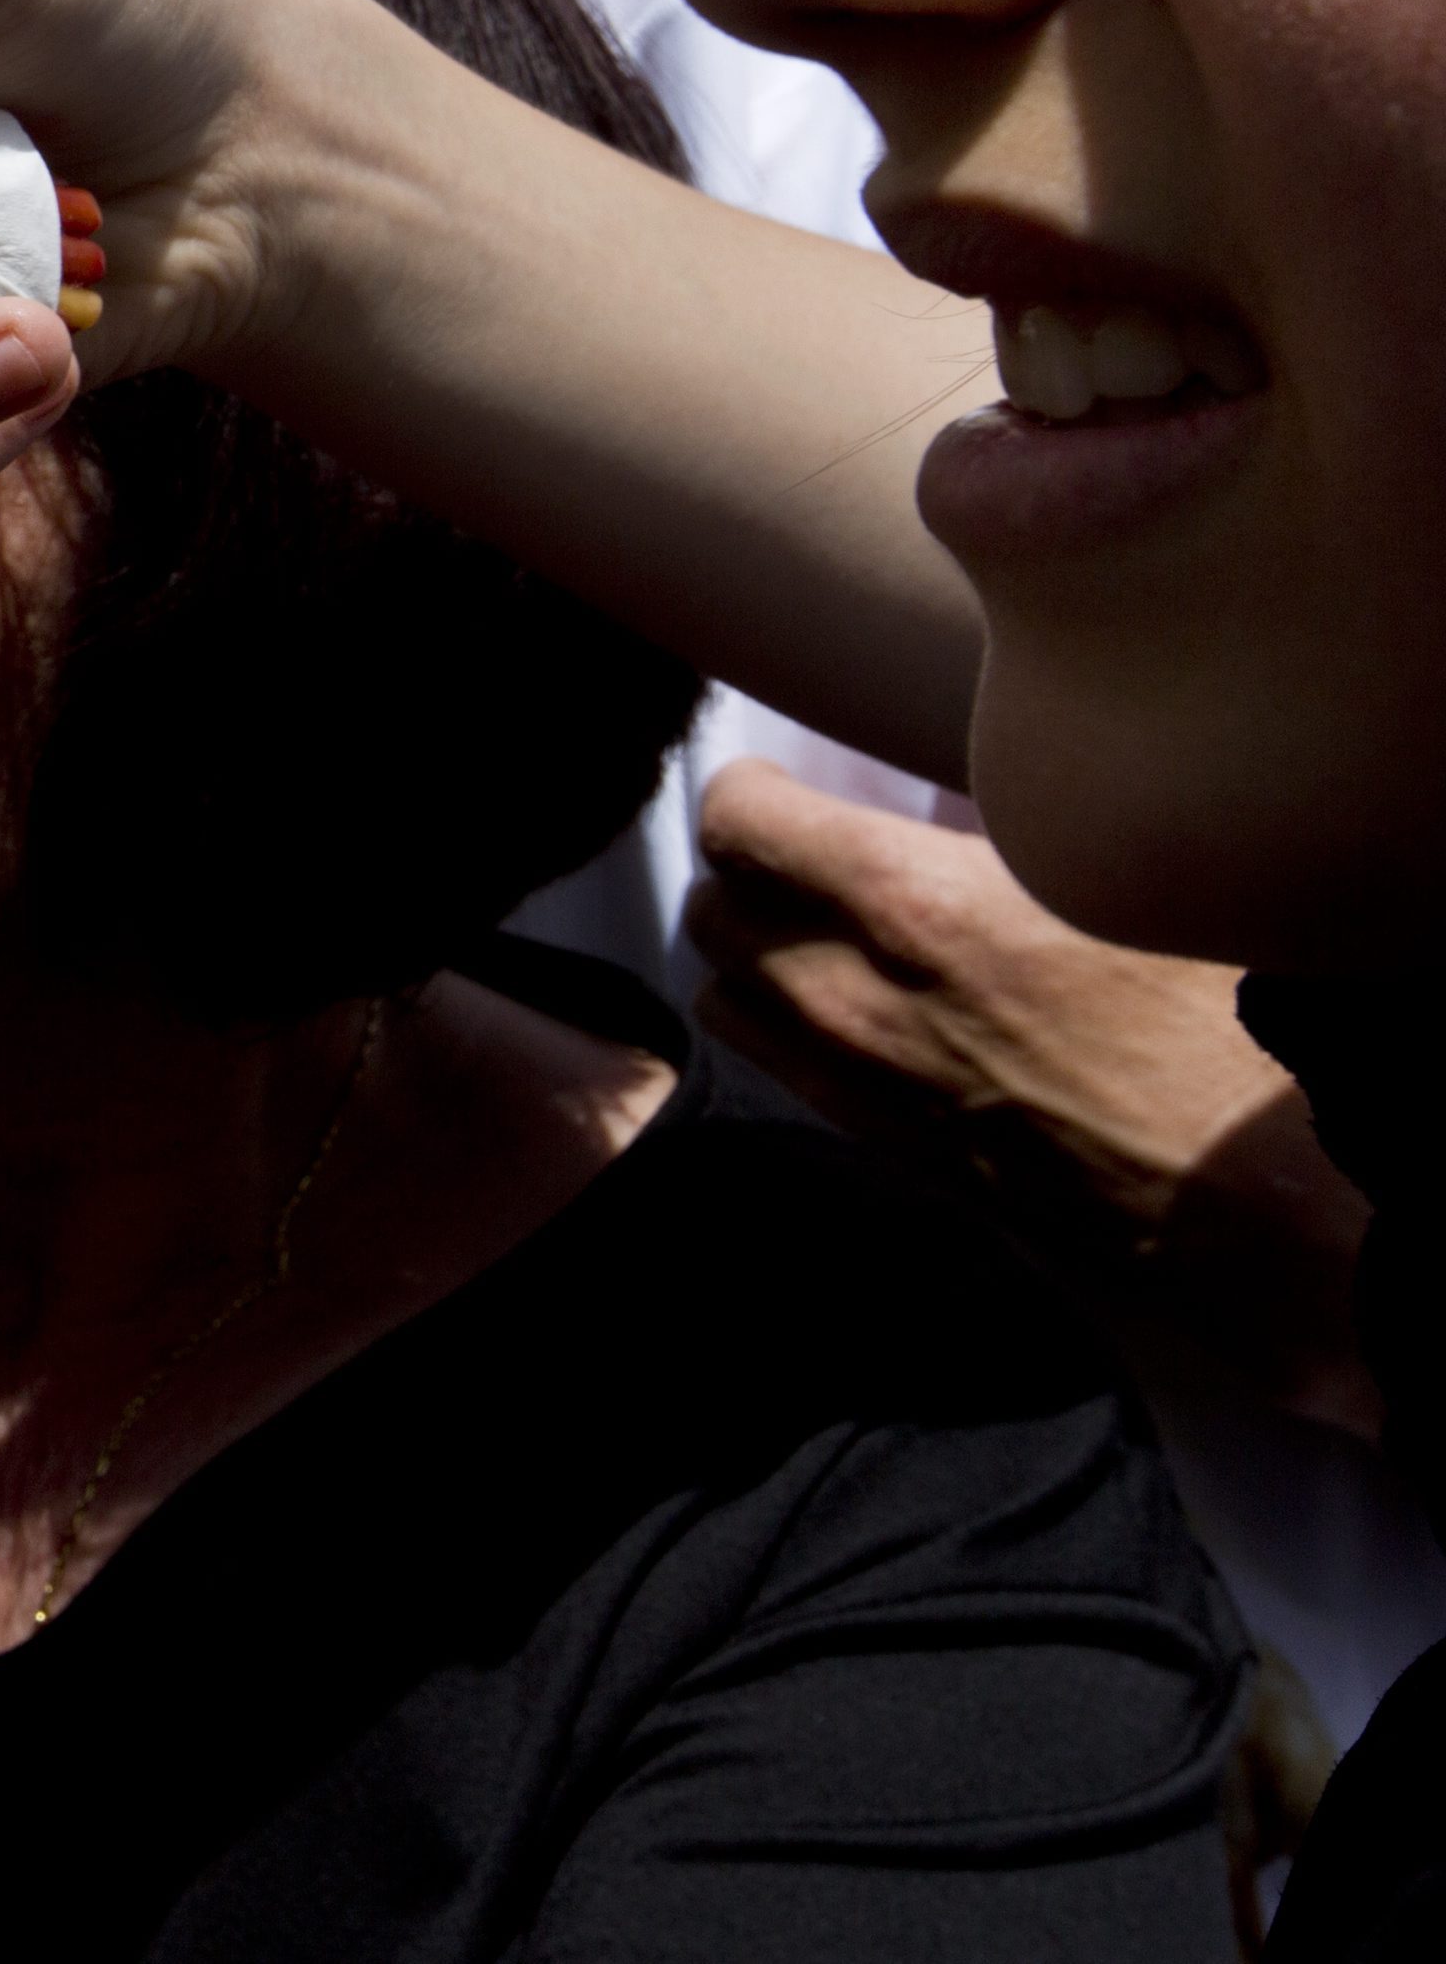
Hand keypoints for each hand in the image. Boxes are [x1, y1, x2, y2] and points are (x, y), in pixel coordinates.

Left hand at [686, 759, 1378, 1432]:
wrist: (1274, 1207)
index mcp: (910, 911)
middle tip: (808, 850)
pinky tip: (872, 1011)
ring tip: (822, 929)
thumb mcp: (1132, 875)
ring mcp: (868, 1093)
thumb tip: (991, 785)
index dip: (754, 790)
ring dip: (759, 959)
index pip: (739, 824)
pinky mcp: (899, 1159)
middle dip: (748, 873)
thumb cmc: (1230, 1034)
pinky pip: (793, 1078)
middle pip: (714, 915)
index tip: (788, 780)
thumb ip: (1026, 821)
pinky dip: (798, 1034)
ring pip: (734, 1006)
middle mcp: (857, 1007)